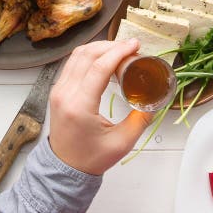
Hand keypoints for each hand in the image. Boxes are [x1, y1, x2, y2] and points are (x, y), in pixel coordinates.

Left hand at [49, 40, 152, 174]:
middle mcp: (64, 93)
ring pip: (77, 55)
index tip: (135, 45)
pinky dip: (89, 55)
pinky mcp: (57, 89)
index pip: (98, 67)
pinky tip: (105, 58)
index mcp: (79, 106)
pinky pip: (72, 63)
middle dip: (111, 45)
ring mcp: (58, 90)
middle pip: (86, 55)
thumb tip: (155, 99)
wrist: (65, 168)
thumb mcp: (122, 143)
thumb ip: (140, 120)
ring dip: (99, 47)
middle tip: (131, 47)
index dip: (118, 51)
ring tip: (120, 51)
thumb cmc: (91, 158)